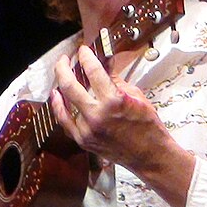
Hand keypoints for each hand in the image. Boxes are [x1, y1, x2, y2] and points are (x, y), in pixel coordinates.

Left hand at [51, 45, 193, 206]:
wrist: (150, 156)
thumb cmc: (147, 127)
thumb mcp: (136, 96)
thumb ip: (116, 80)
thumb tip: (104, 65)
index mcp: (113, 101)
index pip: (93, 71)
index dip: (86, 56)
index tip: (83, 50)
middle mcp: (97, 115)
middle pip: (69, 85)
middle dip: (63, 67)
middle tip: (64, 59)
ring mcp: (87, 130)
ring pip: (64, 103)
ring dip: (60, 84)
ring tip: (61, 74)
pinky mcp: (83, 140)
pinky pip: (65, 121)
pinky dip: (59, 107)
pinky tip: (57, 97)